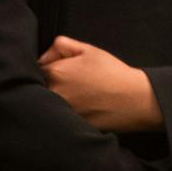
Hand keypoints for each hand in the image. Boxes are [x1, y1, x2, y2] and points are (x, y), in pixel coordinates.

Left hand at [38, 36, 163, 132]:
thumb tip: (45, 56)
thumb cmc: (113, 73)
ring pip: (47, 103)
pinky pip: (58, 117)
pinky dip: (64, 113)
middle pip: (39, 88)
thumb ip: (62, 44)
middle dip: (51, 84)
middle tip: (73, 84)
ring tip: (79, 96)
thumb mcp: (89, 50)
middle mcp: (52, 94)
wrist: (134, 100)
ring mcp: (59, 112)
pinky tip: (83, 108)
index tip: (65, 70)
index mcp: (55, 72)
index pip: (37, 69)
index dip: (50, 67)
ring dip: (56, 99)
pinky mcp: (67, 125)